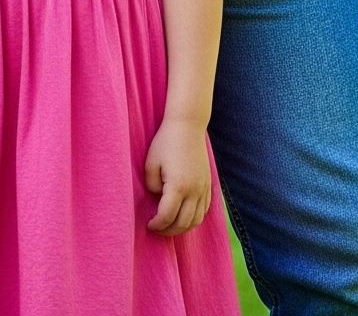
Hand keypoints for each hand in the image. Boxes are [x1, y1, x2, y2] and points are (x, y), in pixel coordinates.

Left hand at [143, 116, 212, 234]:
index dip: (157, 225)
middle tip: (157, 229)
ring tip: (170, 226)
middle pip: (183, 223)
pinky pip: (204, 210)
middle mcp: (194, 191)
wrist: (187, 126)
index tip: (149, 225)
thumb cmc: (165, 142)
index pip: (167, 216)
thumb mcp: (151, 163)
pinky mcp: (209, 185)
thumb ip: (152, 186)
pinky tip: (184, 216)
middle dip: (169, 231)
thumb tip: (157, 200)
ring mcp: (204, 189)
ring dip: (183, 228)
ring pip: (196, 220)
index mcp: (178, 185)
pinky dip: (194, 219)